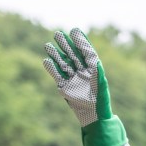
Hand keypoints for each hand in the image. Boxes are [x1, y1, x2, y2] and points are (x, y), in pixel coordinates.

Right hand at [43, 28, 127, 145]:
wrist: (93, 115)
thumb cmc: (99, 95)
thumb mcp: (97, 75)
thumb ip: (92, 59)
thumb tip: (85, 44)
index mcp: (93, 69)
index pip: (85, 51)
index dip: (80, 41)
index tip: (74, 30)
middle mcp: (82, 73)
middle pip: (72, 55)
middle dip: (65, 45)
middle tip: (58, 34)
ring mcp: (73, 80)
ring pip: (62, 64)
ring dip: (55, 54)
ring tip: (48, 45)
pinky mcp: (64, 88)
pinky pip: (56, 75)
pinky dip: (51, 68)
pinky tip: (46, 60)